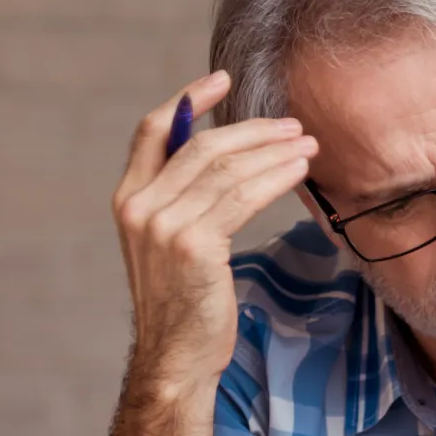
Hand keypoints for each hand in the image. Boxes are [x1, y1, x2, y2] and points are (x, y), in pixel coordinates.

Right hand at [111, 71, 319, 392]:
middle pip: (201, 146)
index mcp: (128, 199)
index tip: (223, 80)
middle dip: (252, 130)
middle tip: (292, 125)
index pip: (153, 130)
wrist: (177, 356)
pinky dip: (274, 178)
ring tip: (307, 145)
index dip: (188, 99)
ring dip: (273, 152)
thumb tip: (228, 164)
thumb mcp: (173, 246)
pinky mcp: (194, 245)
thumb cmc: (185, 305)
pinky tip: (298, 172)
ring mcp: (164, 225)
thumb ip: (185, 203)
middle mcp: (139, 206)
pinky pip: (242, 198)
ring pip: (226, 170)